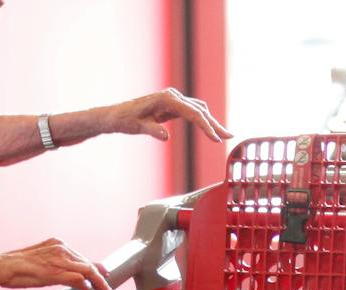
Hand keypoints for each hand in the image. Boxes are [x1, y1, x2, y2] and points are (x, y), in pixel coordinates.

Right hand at [0, 239, 117, 289]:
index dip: (98, 269)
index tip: (106, 278)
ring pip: (89, 271)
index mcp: (57, 245)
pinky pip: (79, 280)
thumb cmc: (14, 267)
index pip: (83, 258)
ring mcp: (58, 259)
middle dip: (104, 281)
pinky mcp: (54, 271)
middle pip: (90, 265)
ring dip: (101, 286)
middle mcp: (60, 248)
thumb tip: (69, 278)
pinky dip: (86, 289)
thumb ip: (56, 266)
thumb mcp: (40, 263)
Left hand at [106, 89, 230, 144]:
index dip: (206, 126)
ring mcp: (173, 99)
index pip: (192, 113)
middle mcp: (172, 96)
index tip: (216, 138)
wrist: (116, 115)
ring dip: (211, 122)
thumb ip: (152, 130)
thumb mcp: (136, 127)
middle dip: (215, 124)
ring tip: (224, 135)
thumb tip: (166, 136)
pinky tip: (210, 130)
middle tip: (229, 137)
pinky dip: (203, 121)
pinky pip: (192, 112)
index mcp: (165, 99)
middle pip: (199, 110)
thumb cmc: (124, 120)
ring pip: (198, 110)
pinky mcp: (173, 105)